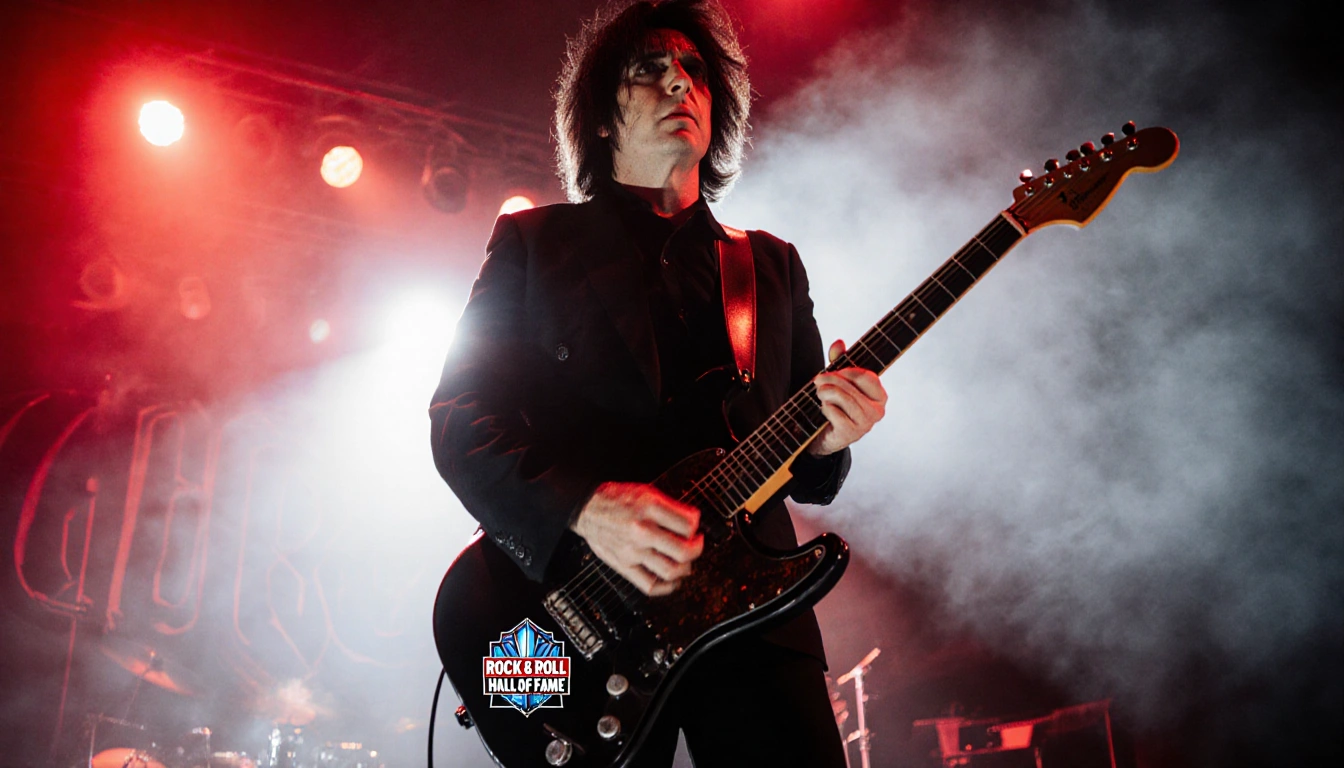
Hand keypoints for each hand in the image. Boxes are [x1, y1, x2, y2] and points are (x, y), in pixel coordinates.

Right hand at [570, 482, 703, 596]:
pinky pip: (650, 586)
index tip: (694, 525)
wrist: (586, 508)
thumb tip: (693, 521)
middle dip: (697, 549)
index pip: (688, 524)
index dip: (696, 525)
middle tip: (696, 544)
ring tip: (684, 561)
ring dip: (685, 568)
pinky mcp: (624, 566)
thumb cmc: (616, 499)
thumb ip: (671, 507)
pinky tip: (672, 579)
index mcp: (648, 509)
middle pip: (683, 551)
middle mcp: (641, 531)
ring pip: (671, 571)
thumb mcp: (646, 492)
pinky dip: (667, 587)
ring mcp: (632, 552)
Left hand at [807, 339, 887, 456]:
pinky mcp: (851, 434)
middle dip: (830, 379)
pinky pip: (834, 412)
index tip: (835, 370)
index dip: (847, 370)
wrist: (824, 436)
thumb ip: (840, 361)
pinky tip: (823, 409)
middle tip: (818, 379)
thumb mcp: (839, 381)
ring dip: (825, 392)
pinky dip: (825, 408)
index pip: (866, 375)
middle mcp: (877, 411)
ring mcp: (865, 424)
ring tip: (818, 392)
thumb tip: (839, 342)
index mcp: (880, 396)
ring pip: (842, 398)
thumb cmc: (836, 406)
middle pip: (851, 386)